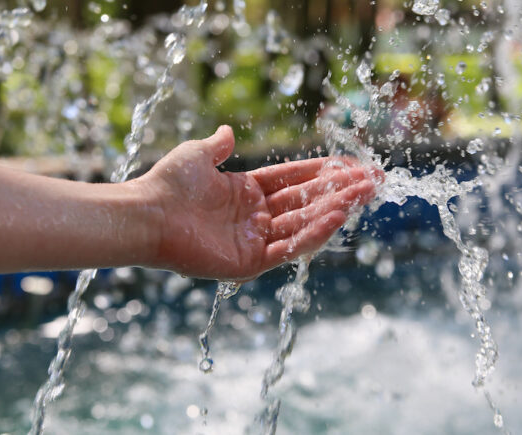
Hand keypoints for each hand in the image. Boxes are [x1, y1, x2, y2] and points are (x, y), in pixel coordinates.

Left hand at [131, 125, 376, 280]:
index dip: (323, 172)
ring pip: (303, 224)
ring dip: (334, 209)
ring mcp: (254, 241)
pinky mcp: (250, 263)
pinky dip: (312, 234)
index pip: (294, 180)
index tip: (352, 165)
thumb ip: (218, 147)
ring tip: (363, 195)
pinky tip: (336, 216)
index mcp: (246, 192)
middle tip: (374, 180)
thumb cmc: (167, 184)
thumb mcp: (196, 155)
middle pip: (306, 202)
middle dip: (340, 190)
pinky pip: (288, 249)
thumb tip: (227, 130)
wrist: (147, 214)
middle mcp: (255, 217)